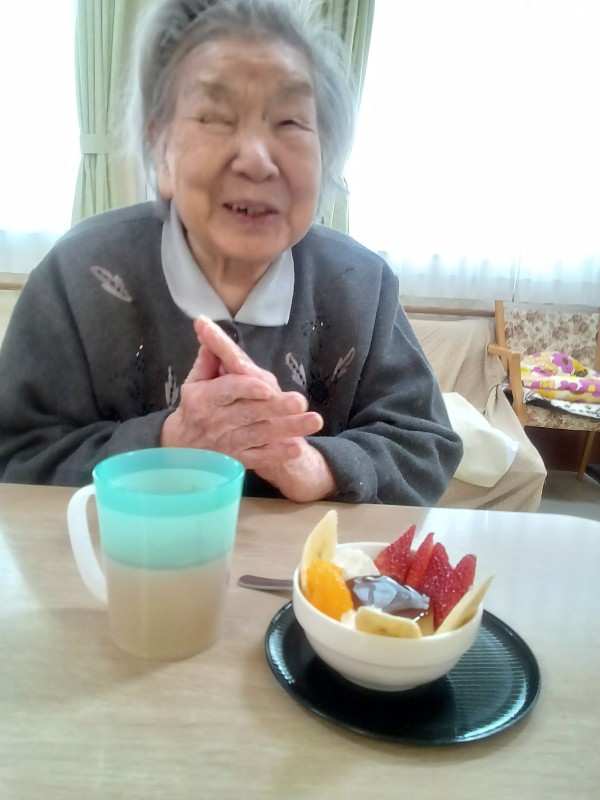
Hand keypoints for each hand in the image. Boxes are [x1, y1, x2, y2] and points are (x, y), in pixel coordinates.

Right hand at [161, 317, 335, 500]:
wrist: (184, 447)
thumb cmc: (197, 405)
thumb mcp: (196, 381)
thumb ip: (208, 358)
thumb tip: (207, 327)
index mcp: (205, 398)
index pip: (228, 390)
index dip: (247, 388)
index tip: (267, 387)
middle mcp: (217, 421)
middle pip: (250, 413)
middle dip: (276, 408)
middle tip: (300, 402)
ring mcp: (229, 442)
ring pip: (261, 435)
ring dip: (287, 429)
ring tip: (313, 421)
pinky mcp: (239, 459)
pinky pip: (260, 457)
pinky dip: (278, 454)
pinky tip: (297, 448)